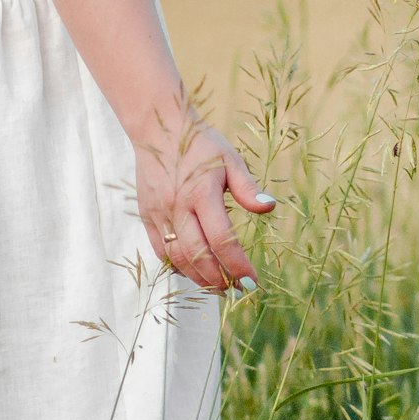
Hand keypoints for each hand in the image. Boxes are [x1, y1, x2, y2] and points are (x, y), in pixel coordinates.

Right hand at [131, 117, 275, 292]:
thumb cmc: (201, 145)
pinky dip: (178, 267)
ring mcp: (160, 214)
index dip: (237, 265)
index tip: (252, 281)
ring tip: (218, 287)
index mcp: (202, 193)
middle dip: (219, 279)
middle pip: (198, 256)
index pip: (221, 240)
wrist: (158, 129)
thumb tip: (270, 207)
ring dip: (199, 278)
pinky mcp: (148, 217)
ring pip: (178, 258)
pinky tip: (194, 272)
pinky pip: (161, 251)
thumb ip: (248, 188)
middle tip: (236, 290)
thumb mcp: (230, 160)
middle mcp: (178, 207)